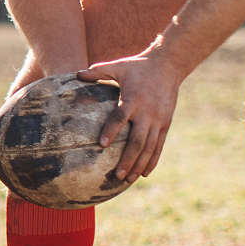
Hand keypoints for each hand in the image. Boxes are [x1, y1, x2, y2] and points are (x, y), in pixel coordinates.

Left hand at [77, 50, 182, 181]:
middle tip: (117, 175)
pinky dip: (153, 160)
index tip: (102, 145)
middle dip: (128, 159)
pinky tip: (145, 174)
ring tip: (128, 180)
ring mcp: (159, 120)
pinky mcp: (166, 124)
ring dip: (139, 165)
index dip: (111, 130)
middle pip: (138, 140)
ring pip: (150, 147)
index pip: (121, 117)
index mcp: (133, 98)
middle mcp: (148, 112)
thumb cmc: (137, 67)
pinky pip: (159, 145)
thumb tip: (76, 74)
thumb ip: (98, 71)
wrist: (168, 66)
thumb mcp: (118, 66)